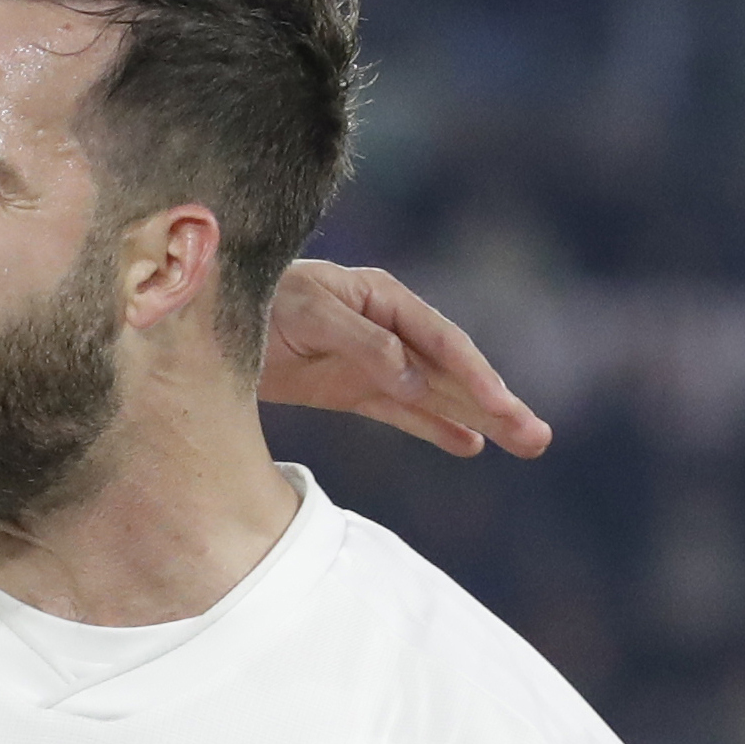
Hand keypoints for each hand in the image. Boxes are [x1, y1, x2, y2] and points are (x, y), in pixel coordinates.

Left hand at [259, 261, 550, 457]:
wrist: (205, 318)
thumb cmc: (258, 300)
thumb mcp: (308, 313)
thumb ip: (362, 342)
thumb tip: (415, 377)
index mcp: (382, 298)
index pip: (441, 342)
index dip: (474, 376)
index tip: (501, 407)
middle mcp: (388, 328)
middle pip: (453, 371)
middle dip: (497, 404)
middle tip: (538, 438)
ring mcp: (372, 360)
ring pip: (437, 394)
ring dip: (479, 418)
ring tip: (527, 443)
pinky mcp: (350, 388)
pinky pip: (403, 411)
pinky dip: (435, 427)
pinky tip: (470, 445)